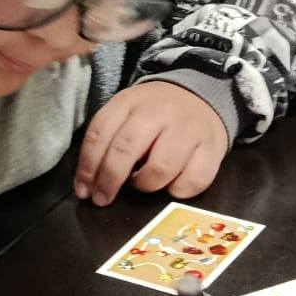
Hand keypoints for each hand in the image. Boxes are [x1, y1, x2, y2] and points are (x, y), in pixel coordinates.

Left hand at [74, 81, 228, 205]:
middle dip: (109, 180)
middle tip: (102, 199)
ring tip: (142, 183)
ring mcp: (188, 130)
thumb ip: (107, 140)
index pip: (100, 134)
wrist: (202, 96)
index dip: (87, 167)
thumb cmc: (155, 113)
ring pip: (160, 170)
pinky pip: (191, 182)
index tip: (83, 191)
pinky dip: (177, 191)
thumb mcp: (127, 112)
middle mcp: (159, 112)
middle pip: (126, 149)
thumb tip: (89, 184)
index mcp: (131, 101)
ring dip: (145, 185)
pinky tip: (171, 185)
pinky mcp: (212, 149)